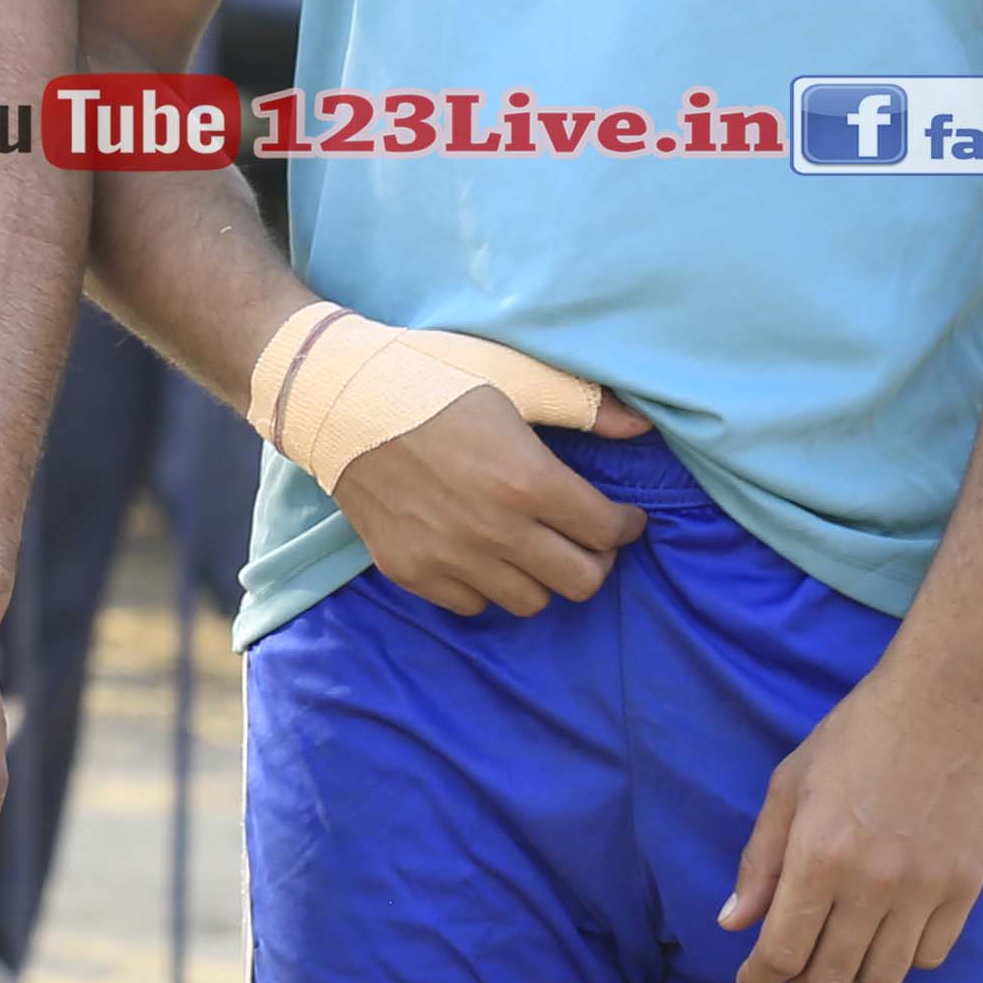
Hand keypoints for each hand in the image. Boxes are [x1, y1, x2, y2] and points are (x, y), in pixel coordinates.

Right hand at [323, 380, 649, 615]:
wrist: (340, 398)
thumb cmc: (433, 378)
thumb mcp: (514, 376)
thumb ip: (582, 406)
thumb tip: (642, 427)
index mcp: (528, 480)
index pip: (606, 531)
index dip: (626, 525)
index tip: (623, 517)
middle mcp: (494, 531)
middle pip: (581, 582)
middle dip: (596, 559)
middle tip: (586, 537)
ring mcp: (451, 558)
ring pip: (530, 602)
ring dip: (542, 576)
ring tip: (534, 546)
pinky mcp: (412, 571)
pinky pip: (473, 605)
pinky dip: (488, 585)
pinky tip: (483, 551)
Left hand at [719, 653, 982, 982]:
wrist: (944, 704)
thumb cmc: (856, 737)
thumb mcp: (789, 787)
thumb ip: (760, 862)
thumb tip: (733, 925)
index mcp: (819, 855)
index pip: (783, 952)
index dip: (760, 976)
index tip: (752, 979)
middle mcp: (872, 882)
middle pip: (830, 977)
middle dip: (801, 977)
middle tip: (794, 955)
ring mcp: (924, 889)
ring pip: (882, 977)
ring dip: (853, 970)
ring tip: (841, 939)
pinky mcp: (964, 888)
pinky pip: (929, 956)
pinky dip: (901, 954)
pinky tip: (886, 927)